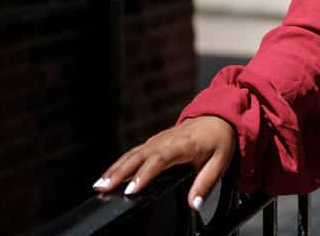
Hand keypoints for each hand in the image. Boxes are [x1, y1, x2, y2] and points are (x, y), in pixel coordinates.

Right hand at [91, 115, 236, 210]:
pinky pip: (134, 152)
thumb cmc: (219, 139)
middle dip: (119, 172)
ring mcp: (158, 139)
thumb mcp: (220, 162)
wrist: (219, 116)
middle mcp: (166, 140)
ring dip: (115, 168)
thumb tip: (195, 204)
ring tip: (99, 185)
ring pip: (132, 153)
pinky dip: (120, 163)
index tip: (131, 189)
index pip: (160, 159)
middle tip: (102, 188)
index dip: (144, 174)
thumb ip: (206, 183)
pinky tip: (109, 176)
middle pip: (139, 156)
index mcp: (183, 144)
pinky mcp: (154, 141)